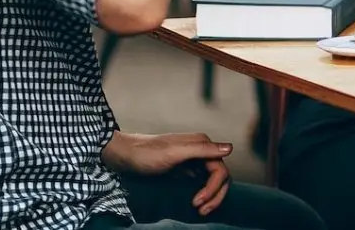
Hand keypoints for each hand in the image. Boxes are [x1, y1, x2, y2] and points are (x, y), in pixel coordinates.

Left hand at [101, 131, 231, 215]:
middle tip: (201, 211)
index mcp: (202, 144)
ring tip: (200, 210)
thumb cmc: (146, 153)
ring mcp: (194, 159)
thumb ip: (202, 149)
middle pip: (220, 176)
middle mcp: (201, 150)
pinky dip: (203, 192)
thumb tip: (230, 148)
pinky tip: (195, 201)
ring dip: (211, 195)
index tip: (197, 203)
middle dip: (215, 195)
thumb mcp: (174, 152)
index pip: (221, 170)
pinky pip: (202, 181)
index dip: (213, 189)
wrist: (124, 155)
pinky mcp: (186, 168)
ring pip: (213, 180)